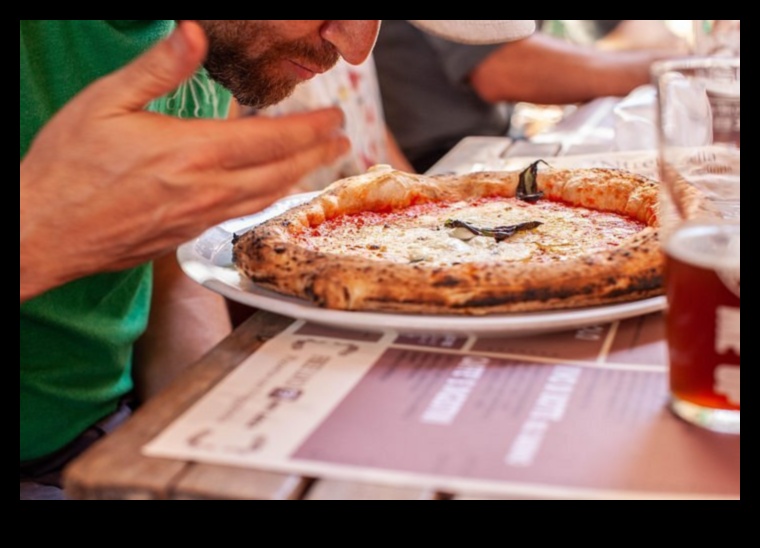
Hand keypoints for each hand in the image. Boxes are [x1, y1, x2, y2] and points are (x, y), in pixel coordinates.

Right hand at [20, 21, 348, 301]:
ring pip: (266, 198)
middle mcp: (205, 189)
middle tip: (342, 141)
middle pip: (279, 171)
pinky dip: (270, 200)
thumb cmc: (67, 166)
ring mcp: (199, 218)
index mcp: (191, 152)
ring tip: (320, 165)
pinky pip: (244, 216)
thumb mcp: (105, 102)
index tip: (334, 117)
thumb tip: (193, 31)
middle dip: (316, 154)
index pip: (269, 139)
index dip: (308, 128)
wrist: (42, 231)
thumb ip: (157, 68)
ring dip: (300, 179)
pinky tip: (273, 194)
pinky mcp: (188, 236)